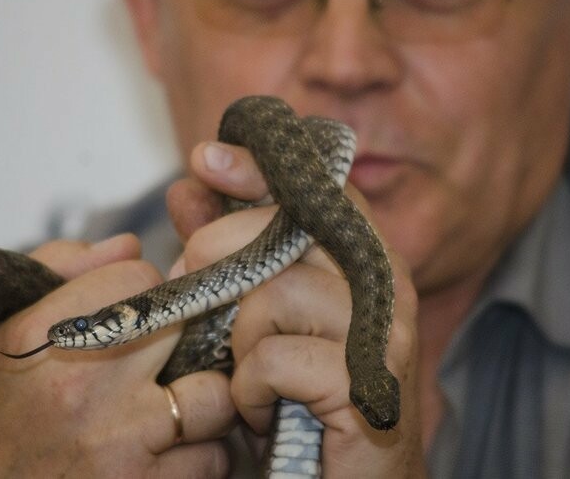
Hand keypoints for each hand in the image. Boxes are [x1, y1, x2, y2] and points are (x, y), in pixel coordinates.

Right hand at [0, 234, 235, 477]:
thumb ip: (56, 270)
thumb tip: (127, 245)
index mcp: (43, 333)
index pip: (140, 276)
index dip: (143, 293)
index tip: (133, 314)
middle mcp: (85, 382)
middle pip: (185, 326)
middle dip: (179, 337)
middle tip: (160, 357)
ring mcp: (120, 439)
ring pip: (215, 395)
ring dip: (202, 399)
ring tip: (174, 407)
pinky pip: (212, 459)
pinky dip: (200, 454)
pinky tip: (169, 452)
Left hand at [168, 141, 424, 477]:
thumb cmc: (303, 396)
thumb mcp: (259, 315)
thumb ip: (230, 249)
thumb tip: (188, 188)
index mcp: (363, 260)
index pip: (313, 189)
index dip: (257, 169)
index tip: (204, 158)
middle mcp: (381, 285)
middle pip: (280, 231)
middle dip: (219, 260)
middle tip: (203, 303)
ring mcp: (378, 333)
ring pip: (271, 295)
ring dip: (239, 344)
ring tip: (253, 377)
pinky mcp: (360, 384)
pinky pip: (269, 359)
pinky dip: (249, 390)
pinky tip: (264, 411)